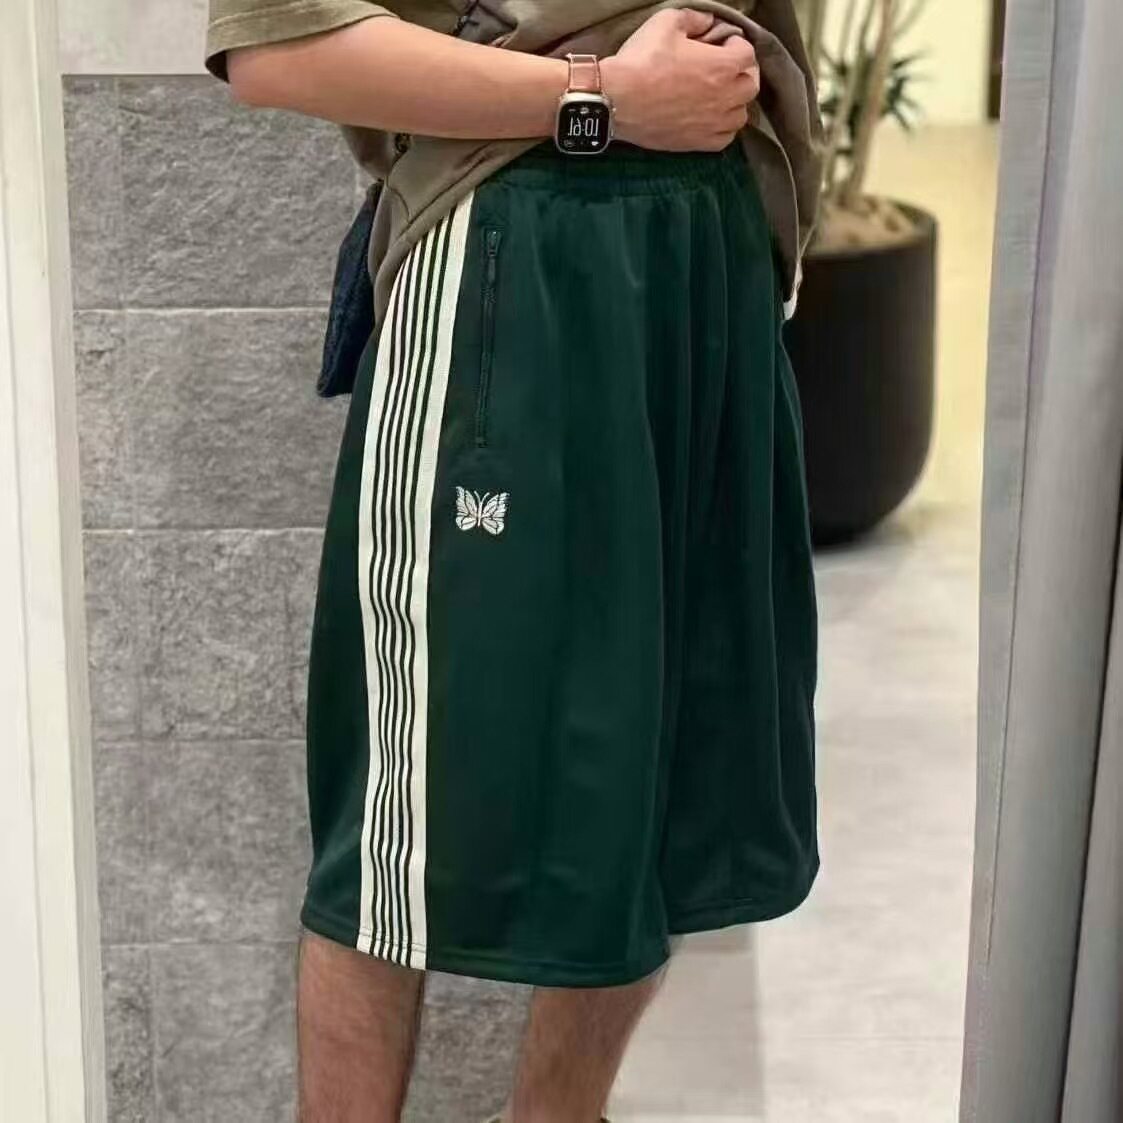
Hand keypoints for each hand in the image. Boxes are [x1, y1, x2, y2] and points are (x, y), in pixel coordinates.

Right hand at [600, 9, 760, 151]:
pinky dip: (723, 128)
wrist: (617, 100)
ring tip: (718, 96)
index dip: (736, 45)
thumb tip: (707, 22)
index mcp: (723, 66)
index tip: (721, 44)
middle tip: (723, 69)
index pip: (748, 54)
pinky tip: (711, 119)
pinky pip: (725, 139)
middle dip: (740, 74)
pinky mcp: (698, 143)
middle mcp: (725, 97)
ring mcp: (713, 123)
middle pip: (750, 86)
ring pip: (741, 115)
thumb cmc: (641, 60)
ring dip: (734, 103)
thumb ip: (694, 18)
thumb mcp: (666, 22)